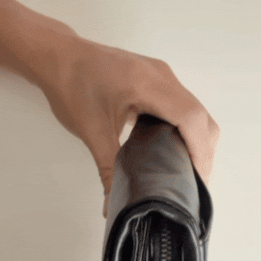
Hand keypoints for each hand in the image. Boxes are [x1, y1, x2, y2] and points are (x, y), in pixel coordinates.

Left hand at [40, 35, 219, 215]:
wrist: (57, 56)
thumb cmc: (70, 86)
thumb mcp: (91, 132)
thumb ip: (108, 170)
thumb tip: (113, 204)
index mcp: (148, 84)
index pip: (191, 117)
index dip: (200, 151)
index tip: (196, 180)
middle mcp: (162, 76)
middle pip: (201, 116)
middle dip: (203, 151)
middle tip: (192, 183)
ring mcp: (162, 75)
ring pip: (196, 110)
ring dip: (197, 141)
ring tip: (185, 171)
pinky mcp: (157, 79)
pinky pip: (183, 106)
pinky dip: (186, 129)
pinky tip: (173, 149)